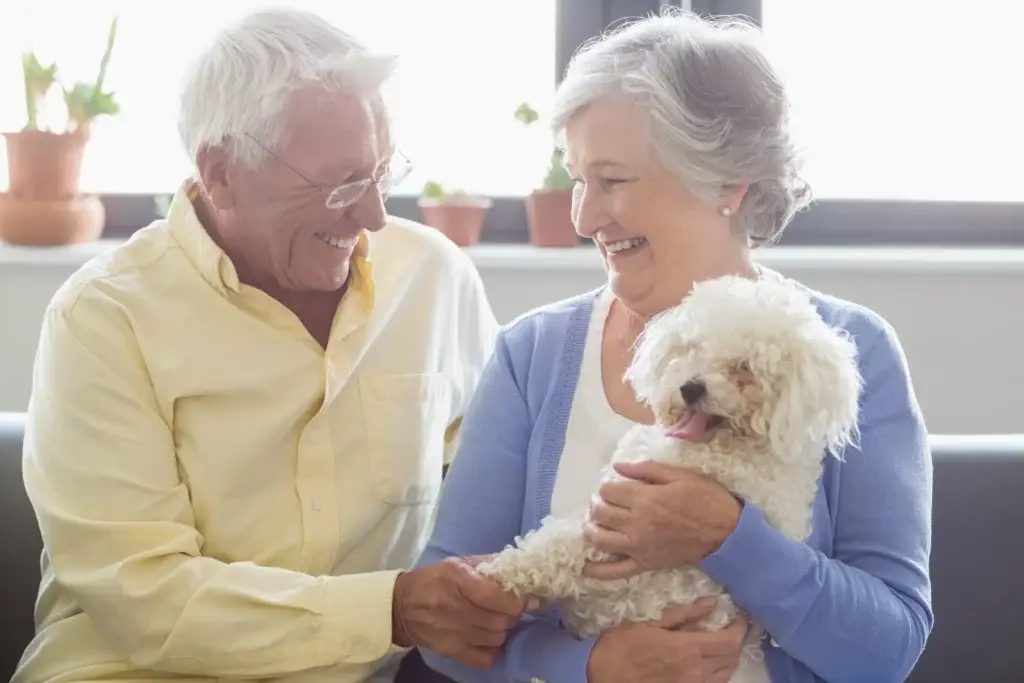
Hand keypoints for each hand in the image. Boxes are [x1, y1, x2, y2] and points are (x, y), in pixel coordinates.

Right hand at [391, 557, 528, 667]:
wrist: (401, 607)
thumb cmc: (433, 580)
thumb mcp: (457, 563)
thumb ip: (488, 564)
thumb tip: (520, 568)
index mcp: (456, 579)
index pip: (494, 596)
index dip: (516, 600)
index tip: (525, 598)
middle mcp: (454, 607)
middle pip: (500, 619)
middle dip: (512, 614)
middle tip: (508, 608)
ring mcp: (452, 632)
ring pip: (497, 637)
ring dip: (503, 629)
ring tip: (496, 620)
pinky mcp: (450, 650)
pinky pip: (486, 657)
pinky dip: (493, 649)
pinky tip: (488, 638)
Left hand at [582, 461, 741, 579]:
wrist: (726, 532)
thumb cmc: (705, 498)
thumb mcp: (678, 474)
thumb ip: (645, 469)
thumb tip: (616, 466)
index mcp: (644, 499)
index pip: (607, 491)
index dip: (607, 487)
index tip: (614, 487)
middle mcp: (636, 523)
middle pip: (600, 512)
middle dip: (597, 504)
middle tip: (604, 502)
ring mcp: (639, 546)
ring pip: (600, 539)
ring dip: (591, 529)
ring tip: (594, 523)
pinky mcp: (645, 564)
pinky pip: (615, 571)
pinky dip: (597, 570)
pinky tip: (586, 565)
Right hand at [587, 599, 749, 682]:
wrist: (606, 680)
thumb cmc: (621, 649)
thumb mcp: (648, 624)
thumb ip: (682, 614)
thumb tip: (710, 603)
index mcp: (687, 649)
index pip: (729, 641)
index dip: (740, 629)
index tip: (740, 617)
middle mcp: (696, 671)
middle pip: (732, 658)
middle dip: (737, 641)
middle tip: (732, 627)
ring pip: (726, 674)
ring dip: (729, 657)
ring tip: (721, 643)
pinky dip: (718, 671)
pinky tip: (708, 661)